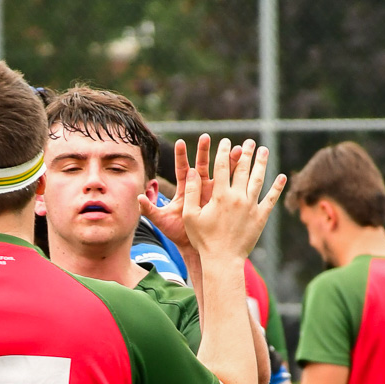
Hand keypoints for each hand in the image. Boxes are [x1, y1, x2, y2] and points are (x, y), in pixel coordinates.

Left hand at [138, 135, 249, 258]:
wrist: (193, 246)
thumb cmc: (176, 233)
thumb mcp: (160, 220)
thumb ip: (149, 208)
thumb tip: (138, 196)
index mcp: (184, 189)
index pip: (182, 168)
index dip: (181, 156)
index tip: (180, 142)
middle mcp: (199, 187)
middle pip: (202, 165)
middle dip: (204, 150)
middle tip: (206, 136)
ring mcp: (212, 193)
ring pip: (219, 172)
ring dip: (227, 159)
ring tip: (234, 147)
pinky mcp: (223, 199)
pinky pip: (231, 185)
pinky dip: (238, 174)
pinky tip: (246, 165)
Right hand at [183, 138, 285, 266]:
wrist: (223, 260)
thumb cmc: (204, 239)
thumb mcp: (190, 216)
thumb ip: (191, 193)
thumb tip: (191, 171)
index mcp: (220, 195)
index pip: (221, 166)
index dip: (222, 151)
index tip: (224, 141)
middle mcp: (238, 197)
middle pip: (242, 169)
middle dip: (245, 153)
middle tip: (249, 141)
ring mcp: (251, 206)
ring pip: (258, 179)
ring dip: (261, 163)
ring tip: (264, 150)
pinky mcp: (261, 217)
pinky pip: (271, 199)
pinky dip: (277, 187)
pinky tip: (282, 176)